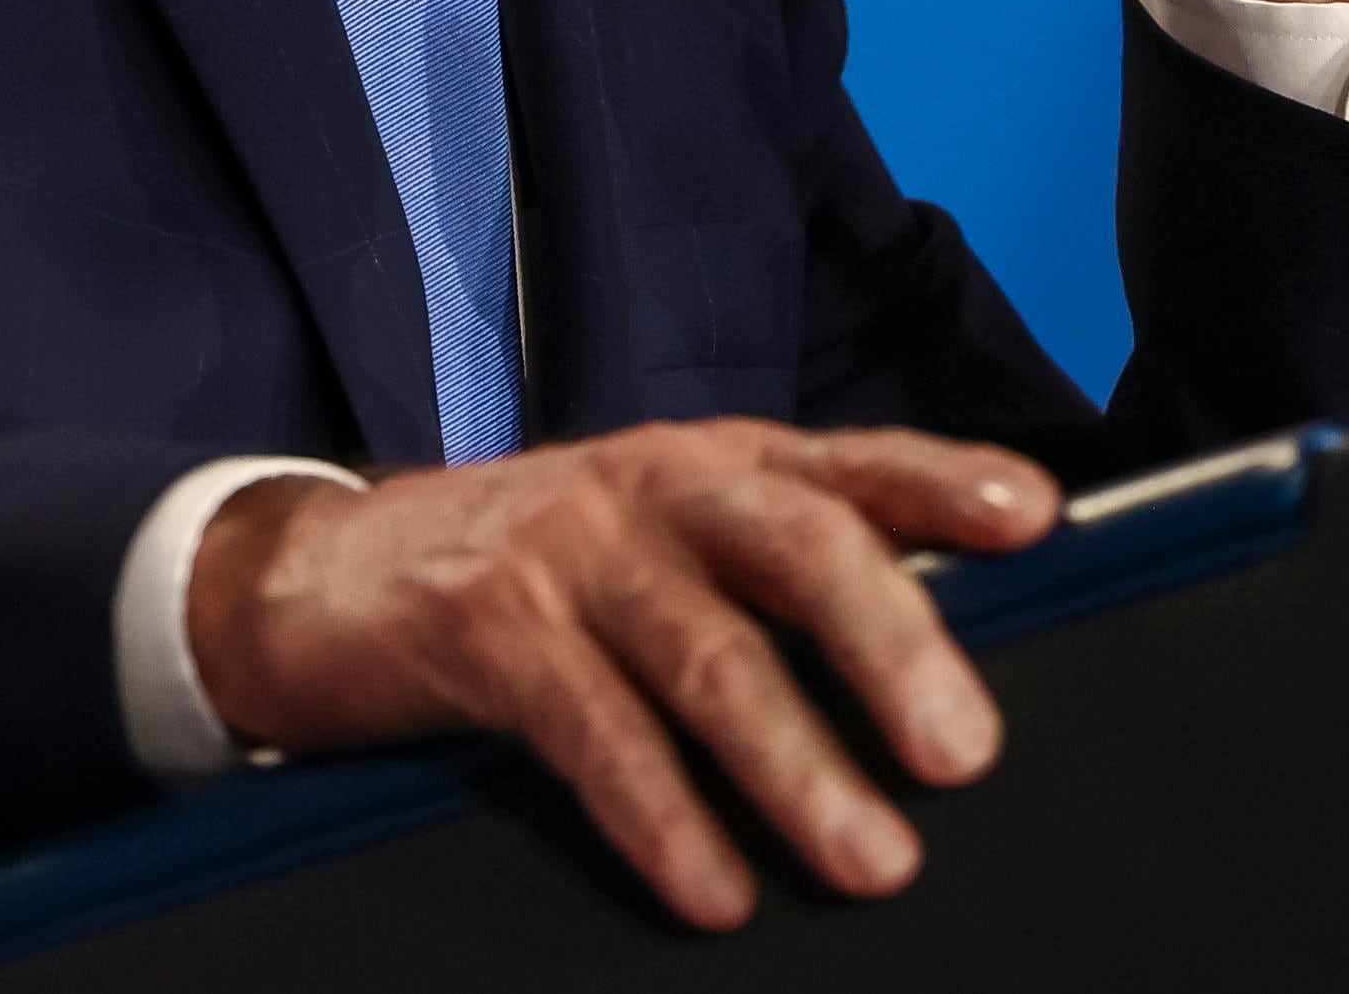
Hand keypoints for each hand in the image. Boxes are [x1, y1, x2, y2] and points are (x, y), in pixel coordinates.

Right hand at [184, 421, 1057, 928]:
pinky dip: (662, 816)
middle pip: (794, 547)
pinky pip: (593, 731)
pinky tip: (713, 885)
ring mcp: (565, 551)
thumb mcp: (652, 546)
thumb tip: (927, 674)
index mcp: (710, 464)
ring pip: (706, 654)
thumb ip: (766, 584)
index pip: (847, 462)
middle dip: (890, 645)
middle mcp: (649, 487)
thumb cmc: (525, 574)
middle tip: (963, 751)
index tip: (1036, 521)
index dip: (942, 482)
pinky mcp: (485, 628)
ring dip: (796, 766)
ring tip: (871, 858)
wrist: (313, 577)